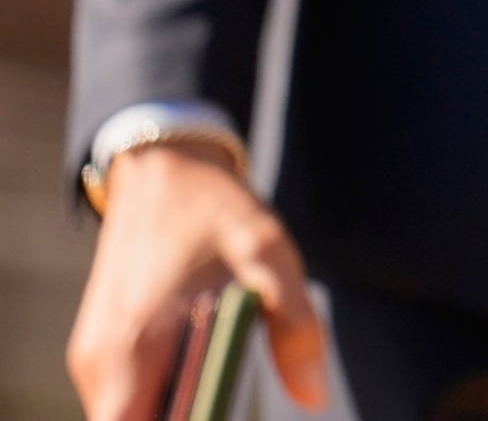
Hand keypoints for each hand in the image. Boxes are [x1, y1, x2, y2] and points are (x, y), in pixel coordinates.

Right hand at [67, 144, 330, 420]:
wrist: (162, 169)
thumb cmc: (212, 210)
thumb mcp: (267, 253)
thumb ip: (294, 326)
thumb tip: (314, 394)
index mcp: (132, 348)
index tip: (224, 413)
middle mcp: (100, 364)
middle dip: (187, 420)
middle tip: (234, 398)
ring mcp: (95, 358)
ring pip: (130, 414)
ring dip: (177, 410)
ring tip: (224, 382)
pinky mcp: (100, 350)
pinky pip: (128, 395)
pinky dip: (166, 393)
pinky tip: (204, 366)